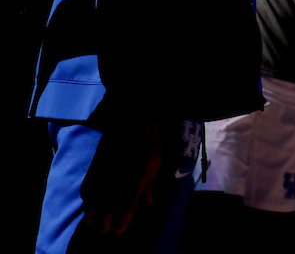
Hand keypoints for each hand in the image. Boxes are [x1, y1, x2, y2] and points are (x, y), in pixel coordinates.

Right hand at [81, 120, 161, 234]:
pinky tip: (86, 204)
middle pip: (109, 201)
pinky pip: (89, 180)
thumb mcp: (156, 160)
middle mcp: (121, 172)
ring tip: (91, 223)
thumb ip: (150, 183)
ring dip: (92, 210)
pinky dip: (86, 194)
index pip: (129, 201)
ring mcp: (107, 166)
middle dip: (105, 218)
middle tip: (102, 230)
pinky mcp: (97, 160)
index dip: (123, 218)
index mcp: (139, 173)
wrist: (133, 115)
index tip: (118, 231)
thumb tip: (149, 203)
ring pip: (96, 194)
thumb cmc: (149, 140)